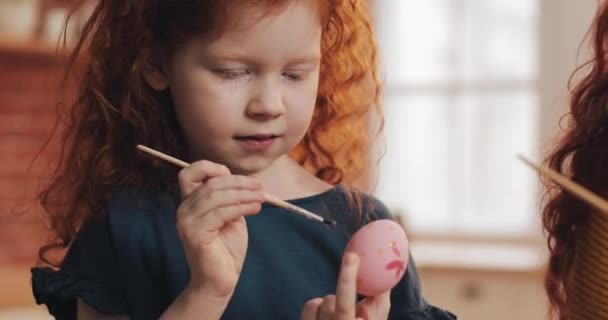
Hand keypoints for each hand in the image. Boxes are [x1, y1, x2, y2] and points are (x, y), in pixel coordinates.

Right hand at [176, 160, 264, 298]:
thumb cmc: (227, 248)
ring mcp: (187, 222)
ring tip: (262, 197)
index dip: (210, 167)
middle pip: (210, 183)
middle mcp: (184, 210)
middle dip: (239, 182)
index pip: (189, 173)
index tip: (234, 175)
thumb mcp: (230, 215)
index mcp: (190, 203)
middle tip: (260, 188)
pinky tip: (255, 208)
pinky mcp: (195, 234)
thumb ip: (229, 198)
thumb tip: (241, 180)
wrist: (220, 279)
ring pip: (216, 196)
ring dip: (243, 194)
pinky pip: (221, 212)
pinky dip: (241, 207)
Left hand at [300, 252, 390, 319]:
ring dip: (330, 302)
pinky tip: (327, 317)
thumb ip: (380, 295)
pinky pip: (310, 305)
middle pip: (330, 301)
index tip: (351, 256)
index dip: (347, 277)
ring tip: (340, 314)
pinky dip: (319, 306)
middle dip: (342, 294)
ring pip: (318, 302)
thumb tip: (388, 263)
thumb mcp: (379, 316)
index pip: (344, 304)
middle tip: (352, 276)